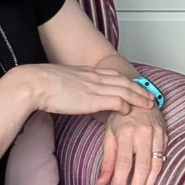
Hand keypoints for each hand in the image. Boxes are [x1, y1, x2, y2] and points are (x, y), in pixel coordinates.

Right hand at [21, 64, 154, 115]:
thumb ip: (73, 86)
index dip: (127, 80)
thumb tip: (75, 94)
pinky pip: (116, 100)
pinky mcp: (92, 98)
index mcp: (86, 72)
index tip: (136, 85)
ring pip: (124, 89)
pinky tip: (130, 112)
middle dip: (139, 88)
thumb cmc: (41, 85)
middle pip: (124, 80)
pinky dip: (125, 105)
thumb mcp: (62, 82)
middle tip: (150, 96)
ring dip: (138, 97)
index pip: (113, 74)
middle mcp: (94, 77)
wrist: (34, 84)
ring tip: (149, 105)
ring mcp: (94, 87)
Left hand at [97, 105, 167, 184]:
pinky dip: (156, 175)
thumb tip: (101, 183)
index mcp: (126, 132)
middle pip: (142, 166)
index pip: (124, 163)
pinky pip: (162, 159)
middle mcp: (144, 133)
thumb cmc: (121, 117)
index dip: (120, 182)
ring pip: (156, 165)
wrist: (139, 98)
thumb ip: (107, 160)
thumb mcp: (109, 135)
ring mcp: (157, 134)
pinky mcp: (166, 137)